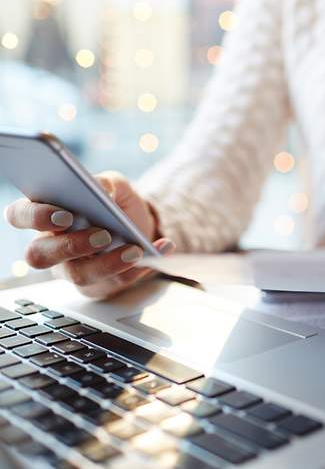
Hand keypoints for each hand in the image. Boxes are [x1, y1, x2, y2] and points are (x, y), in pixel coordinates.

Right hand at [5, 171, 174, 297]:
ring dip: (109, 262)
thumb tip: (103, 190)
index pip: (19, 215)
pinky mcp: (97, 286)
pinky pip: (113, 284)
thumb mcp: (114, 185)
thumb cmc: (116, 204)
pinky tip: (159, 250)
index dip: (34, 217)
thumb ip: (105, 182)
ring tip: (135, 248)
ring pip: (79, 275)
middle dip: (71, 245)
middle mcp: (52, 246)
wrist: (140, 226)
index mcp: (47, 215)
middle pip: (39, 255)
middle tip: (102, 235)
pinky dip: (140, 267)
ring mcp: (72, 269)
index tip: (64, 215)